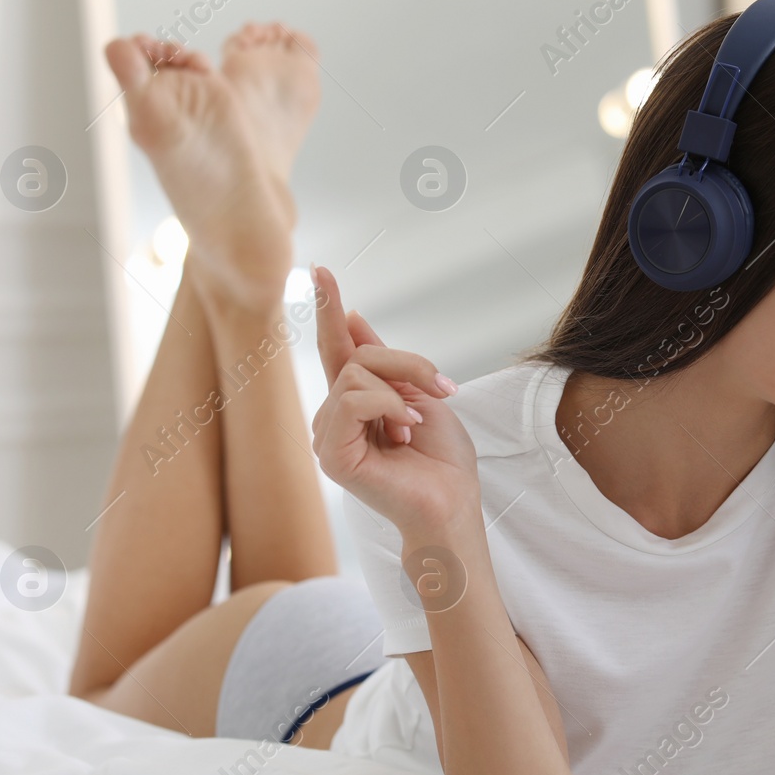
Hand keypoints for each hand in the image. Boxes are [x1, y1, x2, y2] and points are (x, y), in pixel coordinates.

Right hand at [310, 264, 479, 531]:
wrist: (453, 503)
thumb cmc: (443, 461)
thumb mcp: (421, 394)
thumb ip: (386, 362)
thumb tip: (353, 318)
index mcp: (357, 403)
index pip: (337, 348)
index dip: (329, 308)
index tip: (322, 270)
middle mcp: (336, 417)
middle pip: (357, 356)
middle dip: (407, 364)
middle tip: (440, 389)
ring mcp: (329, 436)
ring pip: (355, 374)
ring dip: (401, 389)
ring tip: (415, 423)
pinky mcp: (331, 454)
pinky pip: (351, 400)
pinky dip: (386, 406)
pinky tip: (403, 429)